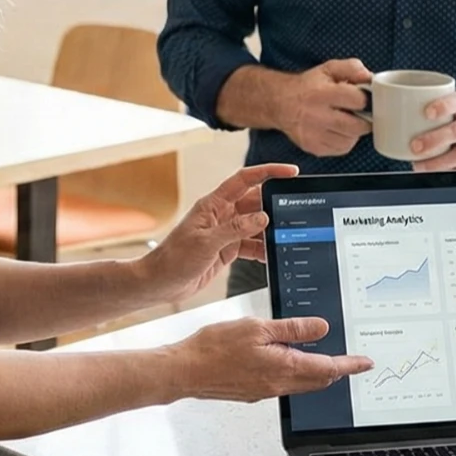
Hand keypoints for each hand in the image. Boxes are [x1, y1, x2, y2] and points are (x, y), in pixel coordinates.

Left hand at [136, 163, 297, 302]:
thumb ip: (235, 229)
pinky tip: (272, 255)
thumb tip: (262, 217)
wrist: (160, 283)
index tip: (290, 172)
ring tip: (287, 235)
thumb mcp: (206, 243)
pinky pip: (252, 244)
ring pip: (256, 225)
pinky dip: (263, 249)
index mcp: (213, 204)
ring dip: (271, 230)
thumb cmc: (173, 259)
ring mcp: (226, 232)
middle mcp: (221, 215)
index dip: (268, 172)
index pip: (245, 179)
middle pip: (254, 201)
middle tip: (295, 210)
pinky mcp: (227, 249)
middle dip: (275, 204)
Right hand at [169, 316, 371, 401]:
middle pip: (319, 381)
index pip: (328, 369)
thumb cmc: (214, 348)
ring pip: (302, 384)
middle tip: (351, 361)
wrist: (185, 371)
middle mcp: (278, 384)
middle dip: (338, 371)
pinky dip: (295, 374)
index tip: (365, 363)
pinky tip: (288, 361)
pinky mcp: (252, 391)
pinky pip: (284, 384)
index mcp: (284, 368)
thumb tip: (321, 328)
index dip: (350, 365)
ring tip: (325, 359)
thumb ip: (292, 329)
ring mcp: (265, 391)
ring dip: (317, 373)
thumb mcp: (258, 327)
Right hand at [280, 58, 372, 156]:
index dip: (363, 99)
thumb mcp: (329, 69)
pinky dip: (344, 141)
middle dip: (363, 119)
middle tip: (358, 113)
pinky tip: (337, 130)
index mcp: (322, 93)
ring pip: (350, 140)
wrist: (280, 103)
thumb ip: (352, 68)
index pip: (358, 100)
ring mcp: (314, 134)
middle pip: (357, 126)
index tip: (360, 98)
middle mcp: (317, 116)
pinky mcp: (313, 147)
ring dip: (353, 131)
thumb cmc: (308, 86)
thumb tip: (369, 77)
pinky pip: (341, 149)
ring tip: (345, 121)